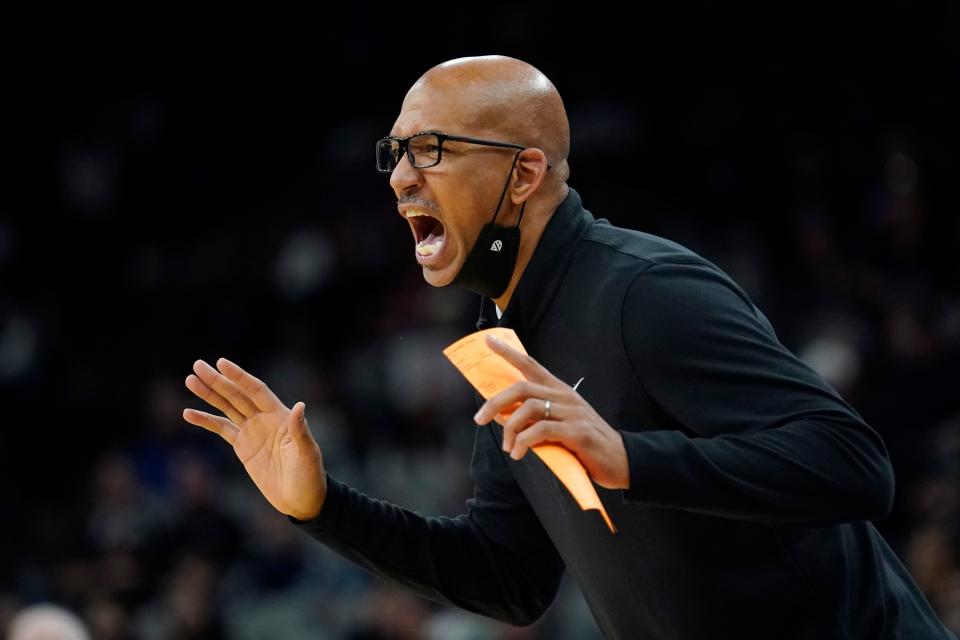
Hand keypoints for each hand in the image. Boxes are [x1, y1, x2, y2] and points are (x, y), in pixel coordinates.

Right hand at [183, 358, 326, 520]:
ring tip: (190, 380)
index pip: (256, 390)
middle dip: (218, 381)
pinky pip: (221, 429)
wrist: (301, 499)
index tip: (221, 363)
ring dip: (209, 395)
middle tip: (197, 365)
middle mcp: (265, 419)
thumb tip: (300, 406)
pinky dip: (206, 421)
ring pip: (227, 408)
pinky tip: (188, 413)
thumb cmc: (309, 475)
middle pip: (237, 395)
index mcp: (280, 416)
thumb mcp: (307, 453)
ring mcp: (253, 431)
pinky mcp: (243, 447)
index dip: (239, 377)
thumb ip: (300, 430)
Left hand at [473, 335, 629, 489]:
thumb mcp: (560, 422)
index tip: (488, 339)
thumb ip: (536, 416)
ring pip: (529, 408)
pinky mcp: (577, 433)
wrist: (620, 459)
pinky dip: (524, 442)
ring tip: (508, 447)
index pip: (530, 364)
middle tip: (480, 419)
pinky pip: (542, 430)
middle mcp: (565, 396)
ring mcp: (572, 413)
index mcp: (560, 390)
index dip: (509, 352)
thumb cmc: (585, 442)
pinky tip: (520, 453)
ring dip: (511, 428)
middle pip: (522, 388)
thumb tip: (502, 416)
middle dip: (495, 402)